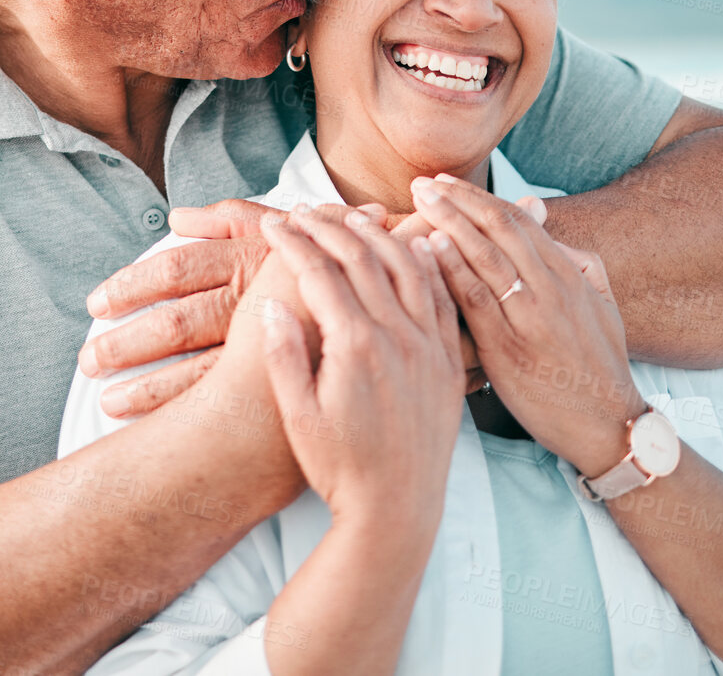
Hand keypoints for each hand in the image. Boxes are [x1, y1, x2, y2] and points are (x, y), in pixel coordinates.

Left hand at [78, 199, 394, 417]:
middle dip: (128, 339)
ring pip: (195, 367)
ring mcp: (273, 347)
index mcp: (254, 260)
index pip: (180, 269)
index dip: (132, 285)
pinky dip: (183, 411)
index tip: (96, 303)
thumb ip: (234, 217)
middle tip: (88, 357)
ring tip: (102, 397)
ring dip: (146, 382)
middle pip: (178, 320)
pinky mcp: (288, 382)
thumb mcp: (290, 233)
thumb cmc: (343, 264)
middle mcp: (258, 303)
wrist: (414, 313)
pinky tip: (153, 431)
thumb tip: (178, 217)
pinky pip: (226, 401)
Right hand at [259, 208, 465, 529]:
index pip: (320, 272)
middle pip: (363, 258)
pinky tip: (415, 245)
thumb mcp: (298, 414)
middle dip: (329, 227)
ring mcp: (429, 346)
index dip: (293, 242)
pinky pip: (442, 296)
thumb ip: (284, 354)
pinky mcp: (448, 361)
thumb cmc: (339, 468)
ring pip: (408, 266)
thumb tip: (273, 304)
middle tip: (304, 211)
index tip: (274, 225)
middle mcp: (398, 337)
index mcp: (356, 346)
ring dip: (377, 234)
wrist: (396, 511)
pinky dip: (427, 263)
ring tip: (351, 216)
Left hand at [411, 174, 645, 477]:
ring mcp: (530, 316)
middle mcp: (552, 288)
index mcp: (570, 276)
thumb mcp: (603, 310)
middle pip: (500, 227)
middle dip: (458, 200)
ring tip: (419, 200)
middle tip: (423, 183)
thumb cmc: (600, 369)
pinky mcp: (508, 347)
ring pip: (486, 254)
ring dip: (449, 221)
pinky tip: (428, 246)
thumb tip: (558, 237)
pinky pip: (476, 297)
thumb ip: (583, 268)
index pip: (520, 221)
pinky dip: (451, 267)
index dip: (481, 198)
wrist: (608, 426)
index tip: (448, 184)